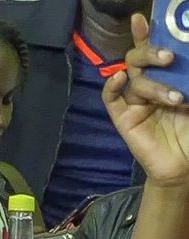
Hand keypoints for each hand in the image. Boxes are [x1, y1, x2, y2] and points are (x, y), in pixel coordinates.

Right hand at [102, 14, 188, 188]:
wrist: (185, 166)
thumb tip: (188, 64)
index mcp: (167, 79)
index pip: (154, 53)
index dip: (147, 35)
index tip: (143, 19)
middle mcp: (148, 87)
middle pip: (139, 60)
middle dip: (150, 54)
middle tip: (168, 57)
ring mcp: (134, 103)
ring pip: (134, 80)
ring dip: (153, 85)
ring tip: (174, 99)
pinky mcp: (123, 119)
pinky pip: (111, 99)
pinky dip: (112, 86)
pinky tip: (119, 79)